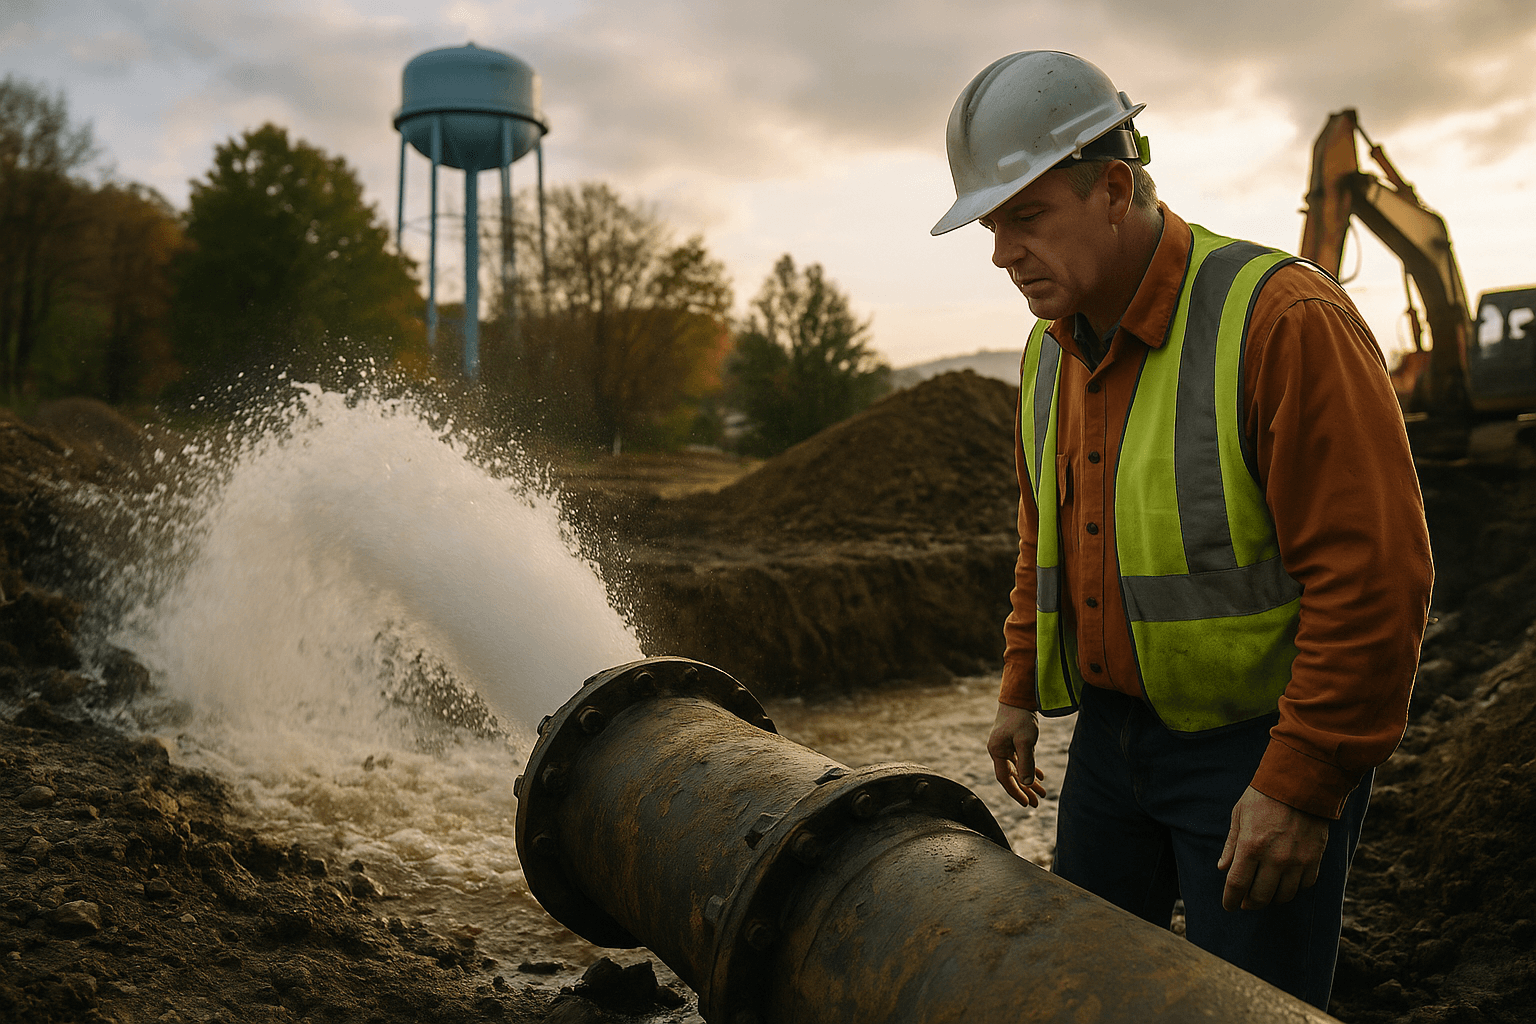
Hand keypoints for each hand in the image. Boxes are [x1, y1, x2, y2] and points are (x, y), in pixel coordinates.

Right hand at [987, 703, 1046, 807]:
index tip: (1026, 804)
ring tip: (1042, 794)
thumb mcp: (1025, 741)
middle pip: (1011, 776)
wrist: (1019, 698)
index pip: (1005, 778)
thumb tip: (1026, 783)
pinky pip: (1021, 760)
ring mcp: (1005, 746)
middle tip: (1036, 804)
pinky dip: (1030, 769)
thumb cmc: (1020, 718)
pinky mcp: (1013, 742)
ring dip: (1029, 782)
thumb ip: (1026, 763)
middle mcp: (999, 751)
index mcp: (997, 751)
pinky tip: (1040, 776)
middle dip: (1024, 791)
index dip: (1015, 792)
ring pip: (1018, 769)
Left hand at [1217, 786, 1329, 910]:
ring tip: (1264, 893)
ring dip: (1271, 898)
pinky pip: (1304, 886)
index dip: (1231, 899)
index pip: (1237, 884)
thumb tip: (1223, 868)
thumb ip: (1231, 845)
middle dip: (1249, 903)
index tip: (1229, 905)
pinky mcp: (1315, 860)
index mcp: (1251, 846)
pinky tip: (1285, 883)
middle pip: (1260, 896)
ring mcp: (1297, 861)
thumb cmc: (1264, 797)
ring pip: (1283, 896)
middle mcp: (1275, 858)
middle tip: (1245, 902)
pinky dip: (1293, 888)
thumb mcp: (1239, 815)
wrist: (1301, 784)